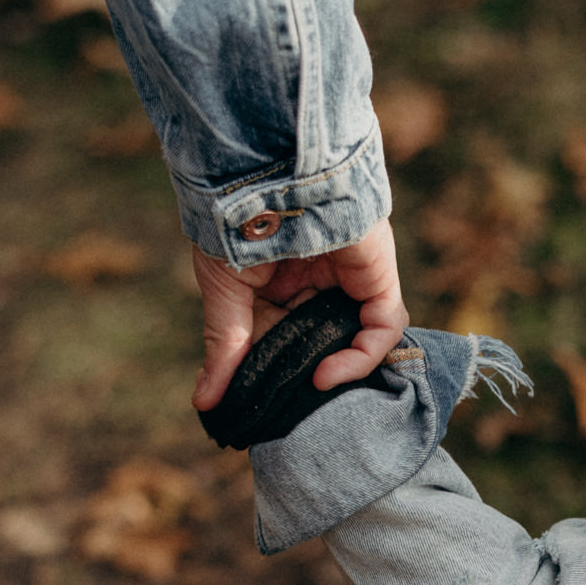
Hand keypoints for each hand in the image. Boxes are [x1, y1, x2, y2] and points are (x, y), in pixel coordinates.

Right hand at [191, 218, 408, 410]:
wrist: (265, 172)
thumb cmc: (235, 222)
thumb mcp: (223, 290)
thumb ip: (225, 347)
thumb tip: (204, 402)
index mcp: (280, 283)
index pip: (282, 340)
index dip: (270, 374)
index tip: (250, 407)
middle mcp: (318, 283)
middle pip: (321, 343)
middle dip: (304, 379)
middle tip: (281, 412)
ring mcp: (350, 279)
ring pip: (356, 339)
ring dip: (336, 371)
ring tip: (305, 393)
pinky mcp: (377, 274)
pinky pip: (382, 326)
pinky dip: (360, 357)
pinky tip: (326, 376)